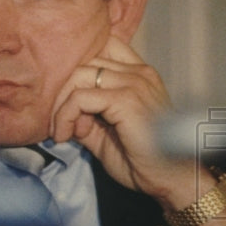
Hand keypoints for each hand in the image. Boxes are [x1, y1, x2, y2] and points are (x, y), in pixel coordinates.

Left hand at [49, 35, 225, 225]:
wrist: (169, 180)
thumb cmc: (141, 159)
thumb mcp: (104, 131)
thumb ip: (84, 114)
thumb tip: (57, 109)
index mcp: (137, 74)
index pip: (102, 45)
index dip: (76, 65)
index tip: (66, 100)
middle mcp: (138, 72)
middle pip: (82, 62)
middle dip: (61, 93)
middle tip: (61, 124)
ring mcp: (134, 83)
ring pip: (77, 76)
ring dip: (61, 106)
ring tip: (64, 131)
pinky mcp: (126, 100)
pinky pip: (80, 97)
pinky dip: (65, 116)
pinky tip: (68, 136)